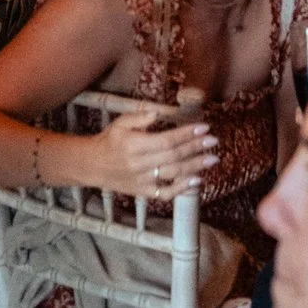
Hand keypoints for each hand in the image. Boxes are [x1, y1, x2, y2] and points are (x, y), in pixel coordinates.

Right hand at [82, 109, 217, 201]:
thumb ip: (139, 117)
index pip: (165, 140)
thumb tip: (157, 113)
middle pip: (173, 156)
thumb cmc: (109, 140)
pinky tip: (197, 182)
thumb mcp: (120, 123)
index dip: (186, 134)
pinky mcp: (143, 192)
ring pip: (172, 174)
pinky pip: (165, 194)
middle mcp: (140, 164)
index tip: (203, 127)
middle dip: (195, 148)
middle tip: (214, 141)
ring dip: (195, 167)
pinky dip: (181, 189)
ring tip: (212, 159)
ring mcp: (142, 180)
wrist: (92, 166)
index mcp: (134, 145)